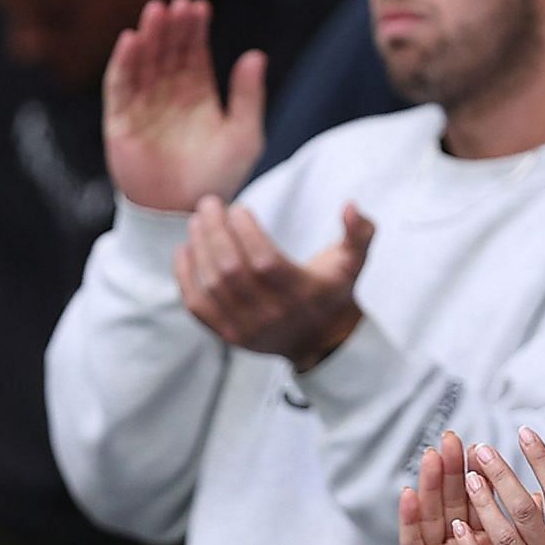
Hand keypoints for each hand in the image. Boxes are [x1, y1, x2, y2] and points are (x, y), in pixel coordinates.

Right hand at [104, 0, 265, 212]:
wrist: (187, 211)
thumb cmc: (219, 177)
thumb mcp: (244, 134)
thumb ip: (248, 96)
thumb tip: (256, 54)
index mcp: (197, 97)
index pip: (194, 55)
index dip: (195, 31)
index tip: (200, 6)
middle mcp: (169, 97)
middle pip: (168, 53)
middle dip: (173, 27)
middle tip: (178, 3)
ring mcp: (143, 107)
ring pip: (144, 63)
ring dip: (150, 37)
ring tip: (157, 12)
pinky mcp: (121, 121)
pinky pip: (120, 86)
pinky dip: (124, 63)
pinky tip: (132, 40)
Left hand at [175, 198, 372, 370]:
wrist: (321, 341)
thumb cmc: (333, 291)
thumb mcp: (354, 262)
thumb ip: (358, 232)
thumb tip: (350, 205)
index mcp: (303, 294)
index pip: (265, 262)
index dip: (247, 233)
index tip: (239, 209)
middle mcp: (273, 315)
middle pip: (232, 270)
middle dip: (216, 231)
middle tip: (209, 203)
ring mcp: (248, 328)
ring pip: (212, 284)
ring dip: (200, 247)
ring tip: (198, 220)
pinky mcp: (228, 335)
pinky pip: (197, 305)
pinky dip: (186, 275)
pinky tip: (185, 248)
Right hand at [398, 432, 520, 544]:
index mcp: (490, 543)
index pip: (486, 500)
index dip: (488, 473)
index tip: (488, 445)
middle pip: (456, 500)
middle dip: (457, 469)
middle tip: (455, 437)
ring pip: (433, 514)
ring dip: (432, 483)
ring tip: (434, 454)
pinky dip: (409, 519)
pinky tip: (408, 494)